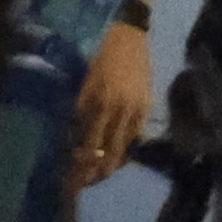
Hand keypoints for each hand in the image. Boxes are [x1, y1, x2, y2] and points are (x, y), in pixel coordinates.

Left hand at [70, 19, 153, 191]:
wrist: (130, 38)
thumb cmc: (101, 58)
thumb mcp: (85, 83)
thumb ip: (81, 111)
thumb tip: (73, 137)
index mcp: (103, 102)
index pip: (92, 142)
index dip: (83, 161)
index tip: (74, 175)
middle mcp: (122, 110)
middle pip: (111, 151)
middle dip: (98, 171)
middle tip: (86, 184)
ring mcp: (138, 110)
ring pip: (126, 147)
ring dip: (112, 163)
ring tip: (100, 174)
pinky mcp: (148, 107)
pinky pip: (136, 136)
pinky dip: (126, 148)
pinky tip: (117, 155)